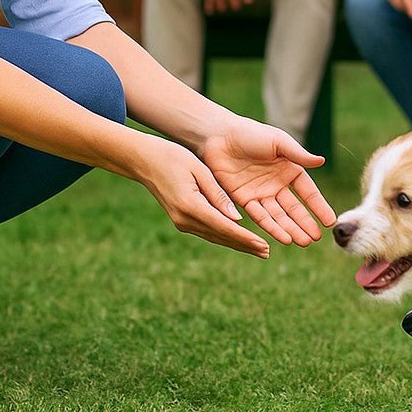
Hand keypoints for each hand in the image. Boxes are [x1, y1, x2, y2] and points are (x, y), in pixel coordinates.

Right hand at [131, 135, 270, 257]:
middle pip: (221, 237)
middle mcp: (185, 219)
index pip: (224, 226)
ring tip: (258, 250)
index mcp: (190, 205)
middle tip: (267, 253)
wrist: (145, 161)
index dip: (245, 238)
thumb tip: (237, 219)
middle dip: (245, 246)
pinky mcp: (181, 220)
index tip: (263, 245)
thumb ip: (218, 195)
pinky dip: (225, 236)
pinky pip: (207, 231)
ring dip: (236, 244)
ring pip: (215, 237)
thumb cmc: (173, 158)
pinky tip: (239, 239)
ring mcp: (181, 222)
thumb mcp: (199, 170)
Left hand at [200, 117, 334, 247]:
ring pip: (279, 216)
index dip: (318, 206)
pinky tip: (283, 238)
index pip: (308, 192)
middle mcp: (277, 184)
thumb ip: (298, 155)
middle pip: (294, 208)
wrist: (219, 136)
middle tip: (316, 238)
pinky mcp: (244, 200)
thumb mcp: (278, 142)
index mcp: (289, 169)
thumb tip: (322, 161)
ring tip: (303, 242)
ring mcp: (261, 193)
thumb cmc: (250, 133)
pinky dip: (272, 227)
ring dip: (290, 229)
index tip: (330, 221)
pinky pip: (260, 216)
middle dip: (305, 223)